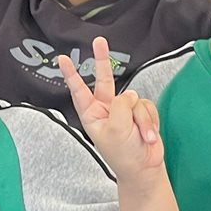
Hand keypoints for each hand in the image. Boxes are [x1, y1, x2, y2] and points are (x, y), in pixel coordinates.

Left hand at [57, 38, 163, 179]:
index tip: (61, 59)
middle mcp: (106, 109)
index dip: (71, 74)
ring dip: (140, 119)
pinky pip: (146, 105)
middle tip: (99, 41)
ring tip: (140, 137)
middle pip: (104, 78)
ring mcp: (124, 110)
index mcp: (91, 114)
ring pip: (134, 98)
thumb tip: (131, 94)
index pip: (79, 90)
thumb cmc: (124, 154)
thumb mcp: (115, 129)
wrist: (144, 169)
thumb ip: (121, 105)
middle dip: (102, 59)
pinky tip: (148, 135)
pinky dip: (149, 121)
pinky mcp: (141, 113)